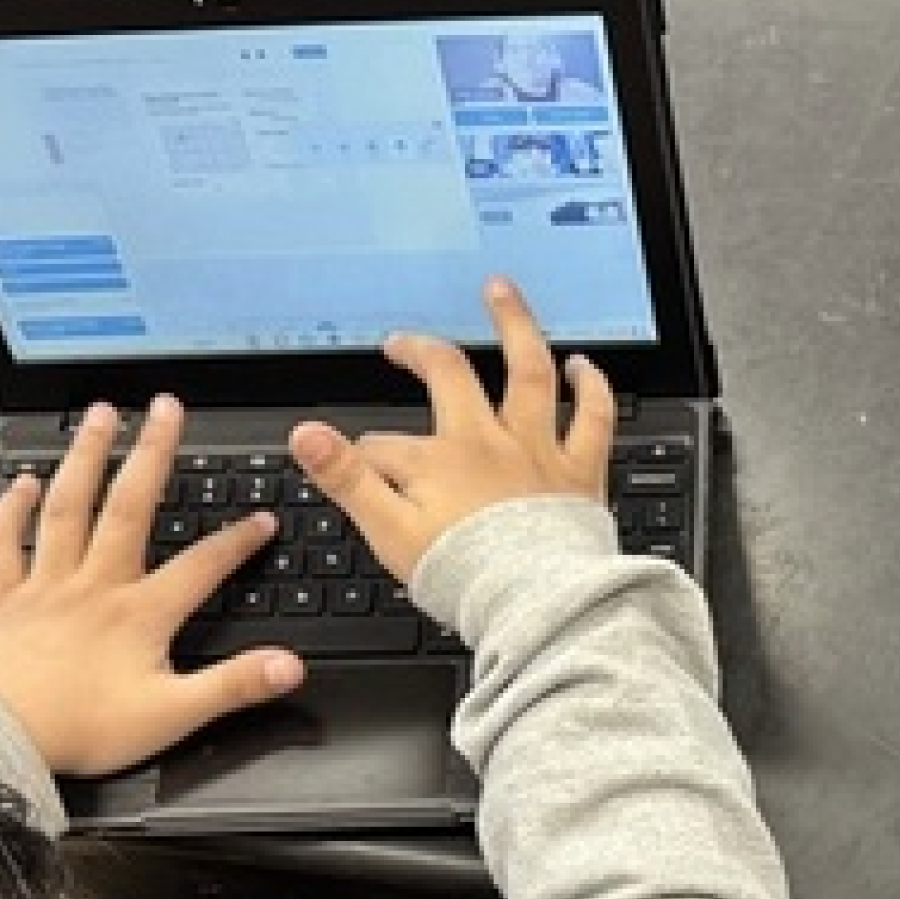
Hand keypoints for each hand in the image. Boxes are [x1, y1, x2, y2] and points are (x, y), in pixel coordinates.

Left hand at [0, 396, 304, 777]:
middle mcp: (93, 586)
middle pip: (129, 505)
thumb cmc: (79, 730)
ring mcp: (45, 587)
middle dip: (152, 453)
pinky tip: (22, 482)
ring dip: (86, 457)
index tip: (262, 518)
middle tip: (165, 409)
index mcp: (138, 613)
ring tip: (101, 417)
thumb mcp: (173, 716)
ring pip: (67, 506)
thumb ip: (234, 686)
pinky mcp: (2, 600)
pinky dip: (11, 508)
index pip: (202, 565)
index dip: (238, 540)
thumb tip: (288, 667)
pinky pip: (4, 543)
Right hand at [288, 277, 611, 586]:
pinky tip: (585, 366)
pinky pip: (592, 417)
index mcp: (439, 459)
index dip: (363, 457)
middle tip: (401, 342)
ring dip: (513, 326)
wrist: (536, 605)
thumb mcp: (388, 531)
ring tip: (502, 292)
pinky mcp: (578, 471)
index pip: (384, 445)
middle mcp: (488, 442)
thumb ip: (347, 479)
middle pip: (450, 375)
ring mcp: (536, 451)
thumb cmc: (467, 577)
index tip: (356, 470)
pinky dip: (592, 387)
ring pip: (527, 371)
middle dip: (421, 352)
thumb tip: (306, 436)